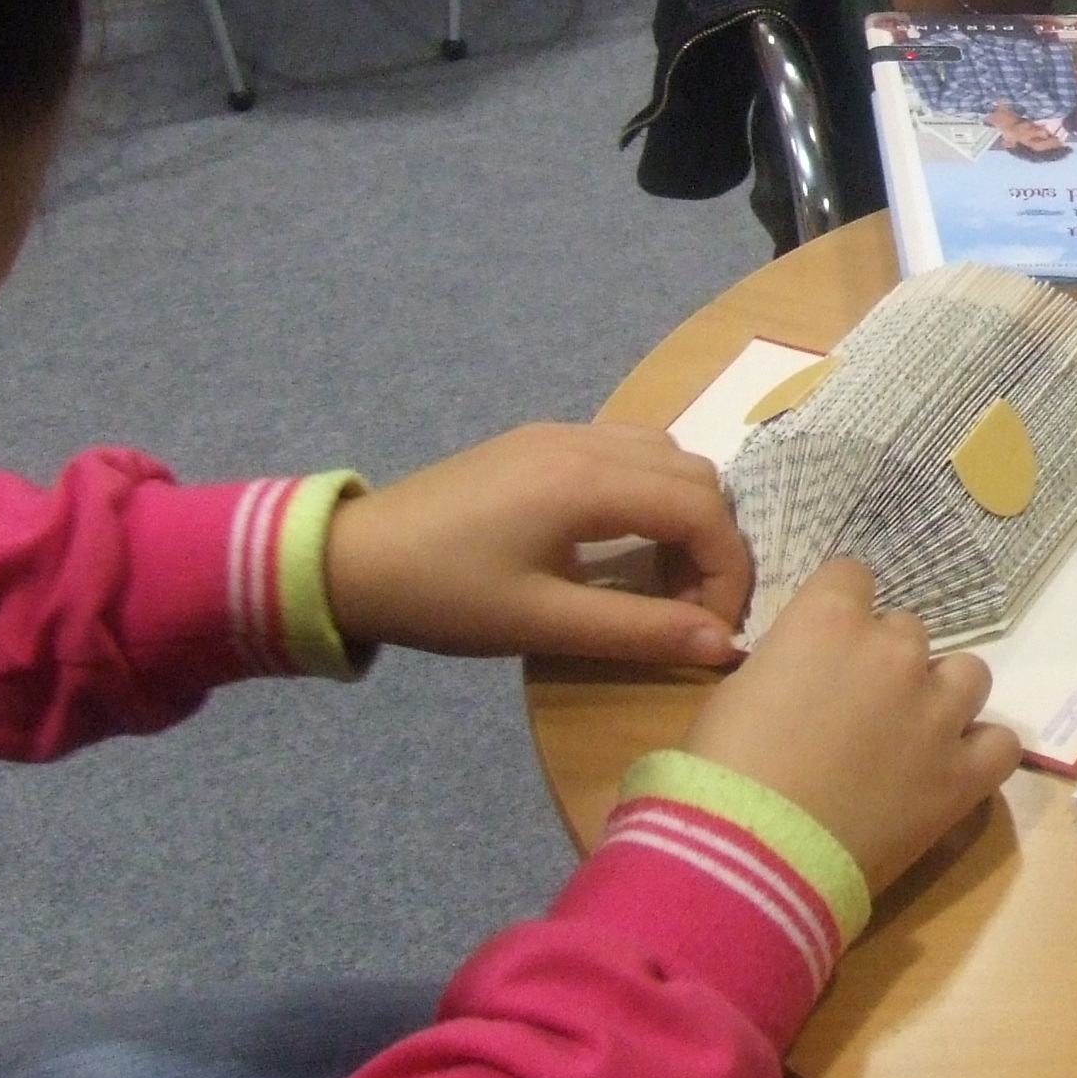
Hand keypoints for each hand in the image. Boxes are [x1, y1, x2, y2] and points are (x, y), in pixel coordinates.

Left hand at [323, 423, 752, 667]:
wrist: (349, 560)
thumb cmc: (444, 597)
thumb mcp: (543, 624)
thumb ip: (640, 629)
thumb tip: (724, 643)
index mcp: (589, 481)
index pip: (702, 510)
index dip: (727, 571)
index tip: (713, 628)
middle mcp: (586, 441)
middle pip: (696, 474)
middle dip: (712, 542)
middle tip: (689, 608)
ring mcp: (561, 433)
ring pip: (665, 455)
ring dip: (684, 513)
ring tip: (659, 580)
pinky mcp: (539, 442)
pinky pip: (627, 451)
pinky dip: (650, 494)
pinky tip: (620, 546)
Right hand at [685, 560, 1022, 889]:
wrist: (753, 857)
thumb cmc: (722, 773)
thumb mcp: (738, 692)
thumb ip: (789, 665)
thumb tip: (807, 676)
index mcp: (829, 620)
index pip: (853, 575)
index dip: (839, 610)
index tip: (826, 645)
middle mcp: (894, 652)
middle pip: (908, 630)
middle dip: (885, 662)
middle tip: (856, 709)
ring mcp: (936, 711)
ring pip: (967, 673)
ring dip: (941, 695)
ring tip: (912, 733)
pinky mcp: (963, 773)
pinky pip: (1002, 742)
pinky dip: (981, 751)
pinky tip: (952, 769)